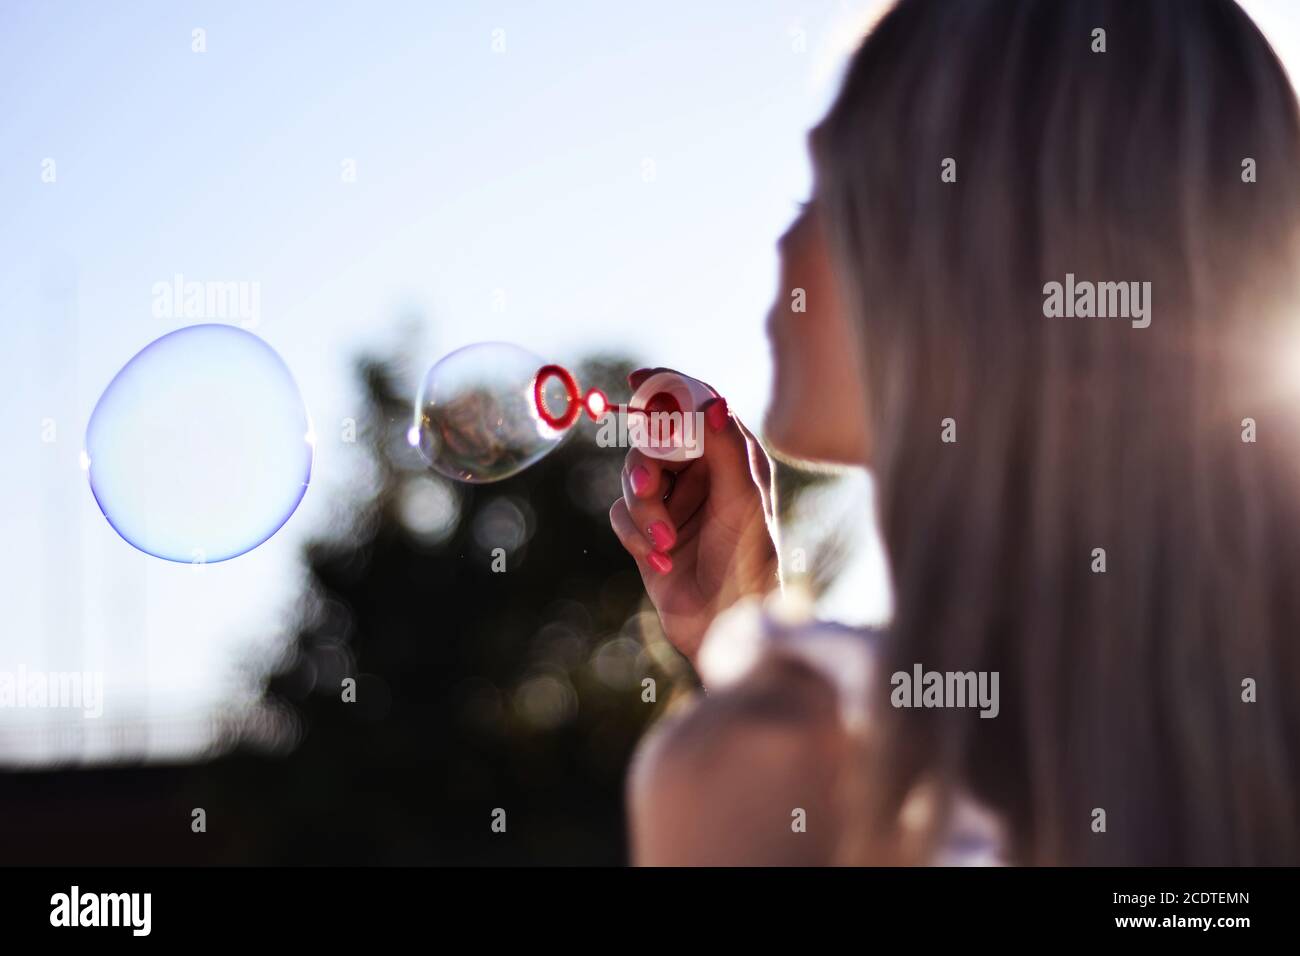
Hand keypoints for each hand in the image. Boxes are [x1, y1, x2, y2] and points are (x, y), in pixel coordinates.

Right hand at [609, 368, 778, 664]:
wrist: (724, 626)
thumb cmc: (747, 562)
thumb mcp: (742, 500)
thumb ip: (724, 446)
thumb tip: (712, 399)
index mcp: (733, 455)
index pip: (696, 404)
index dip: (668, 388)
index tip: (638, 380)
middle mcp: (703, 472)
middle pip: (652, 439)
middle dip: (647, 467)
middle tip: (648, 487)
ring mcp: (674, 500)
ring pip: (631, 476)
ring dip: (644, 510)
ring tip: (664, 541)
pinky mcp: (647, 529)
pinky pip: (619, 512)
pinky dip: (634, 534)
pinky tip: (660, 560)